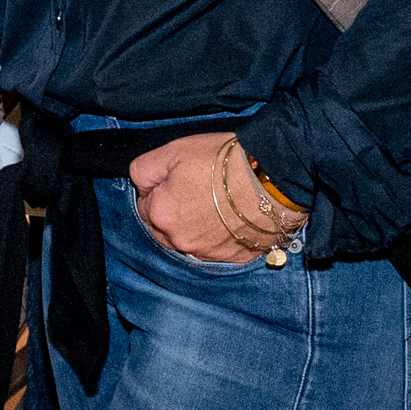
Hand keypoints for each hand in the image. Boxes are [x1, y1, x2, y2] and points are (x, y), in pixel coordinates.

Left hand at [128, 134, 299, 263]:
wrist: (272, 179)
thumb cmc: (223, 162)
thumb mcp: (173, 151)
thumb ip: (145, 170)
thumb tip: (139, 183)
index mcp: (160, 214)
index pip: (145, 206)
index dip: (159, 190)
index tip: (176, 178)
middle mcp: (180, 240)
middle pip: (165, 228)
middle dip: (172, 212)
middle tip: (195, 190)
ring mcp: (207, 252)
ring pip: (189, 241)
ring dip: (194, 227)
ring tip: (214, 204)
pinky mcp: (233, 258)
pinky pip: (216, 249)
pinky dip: (219, 237)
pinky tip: (230, 219)